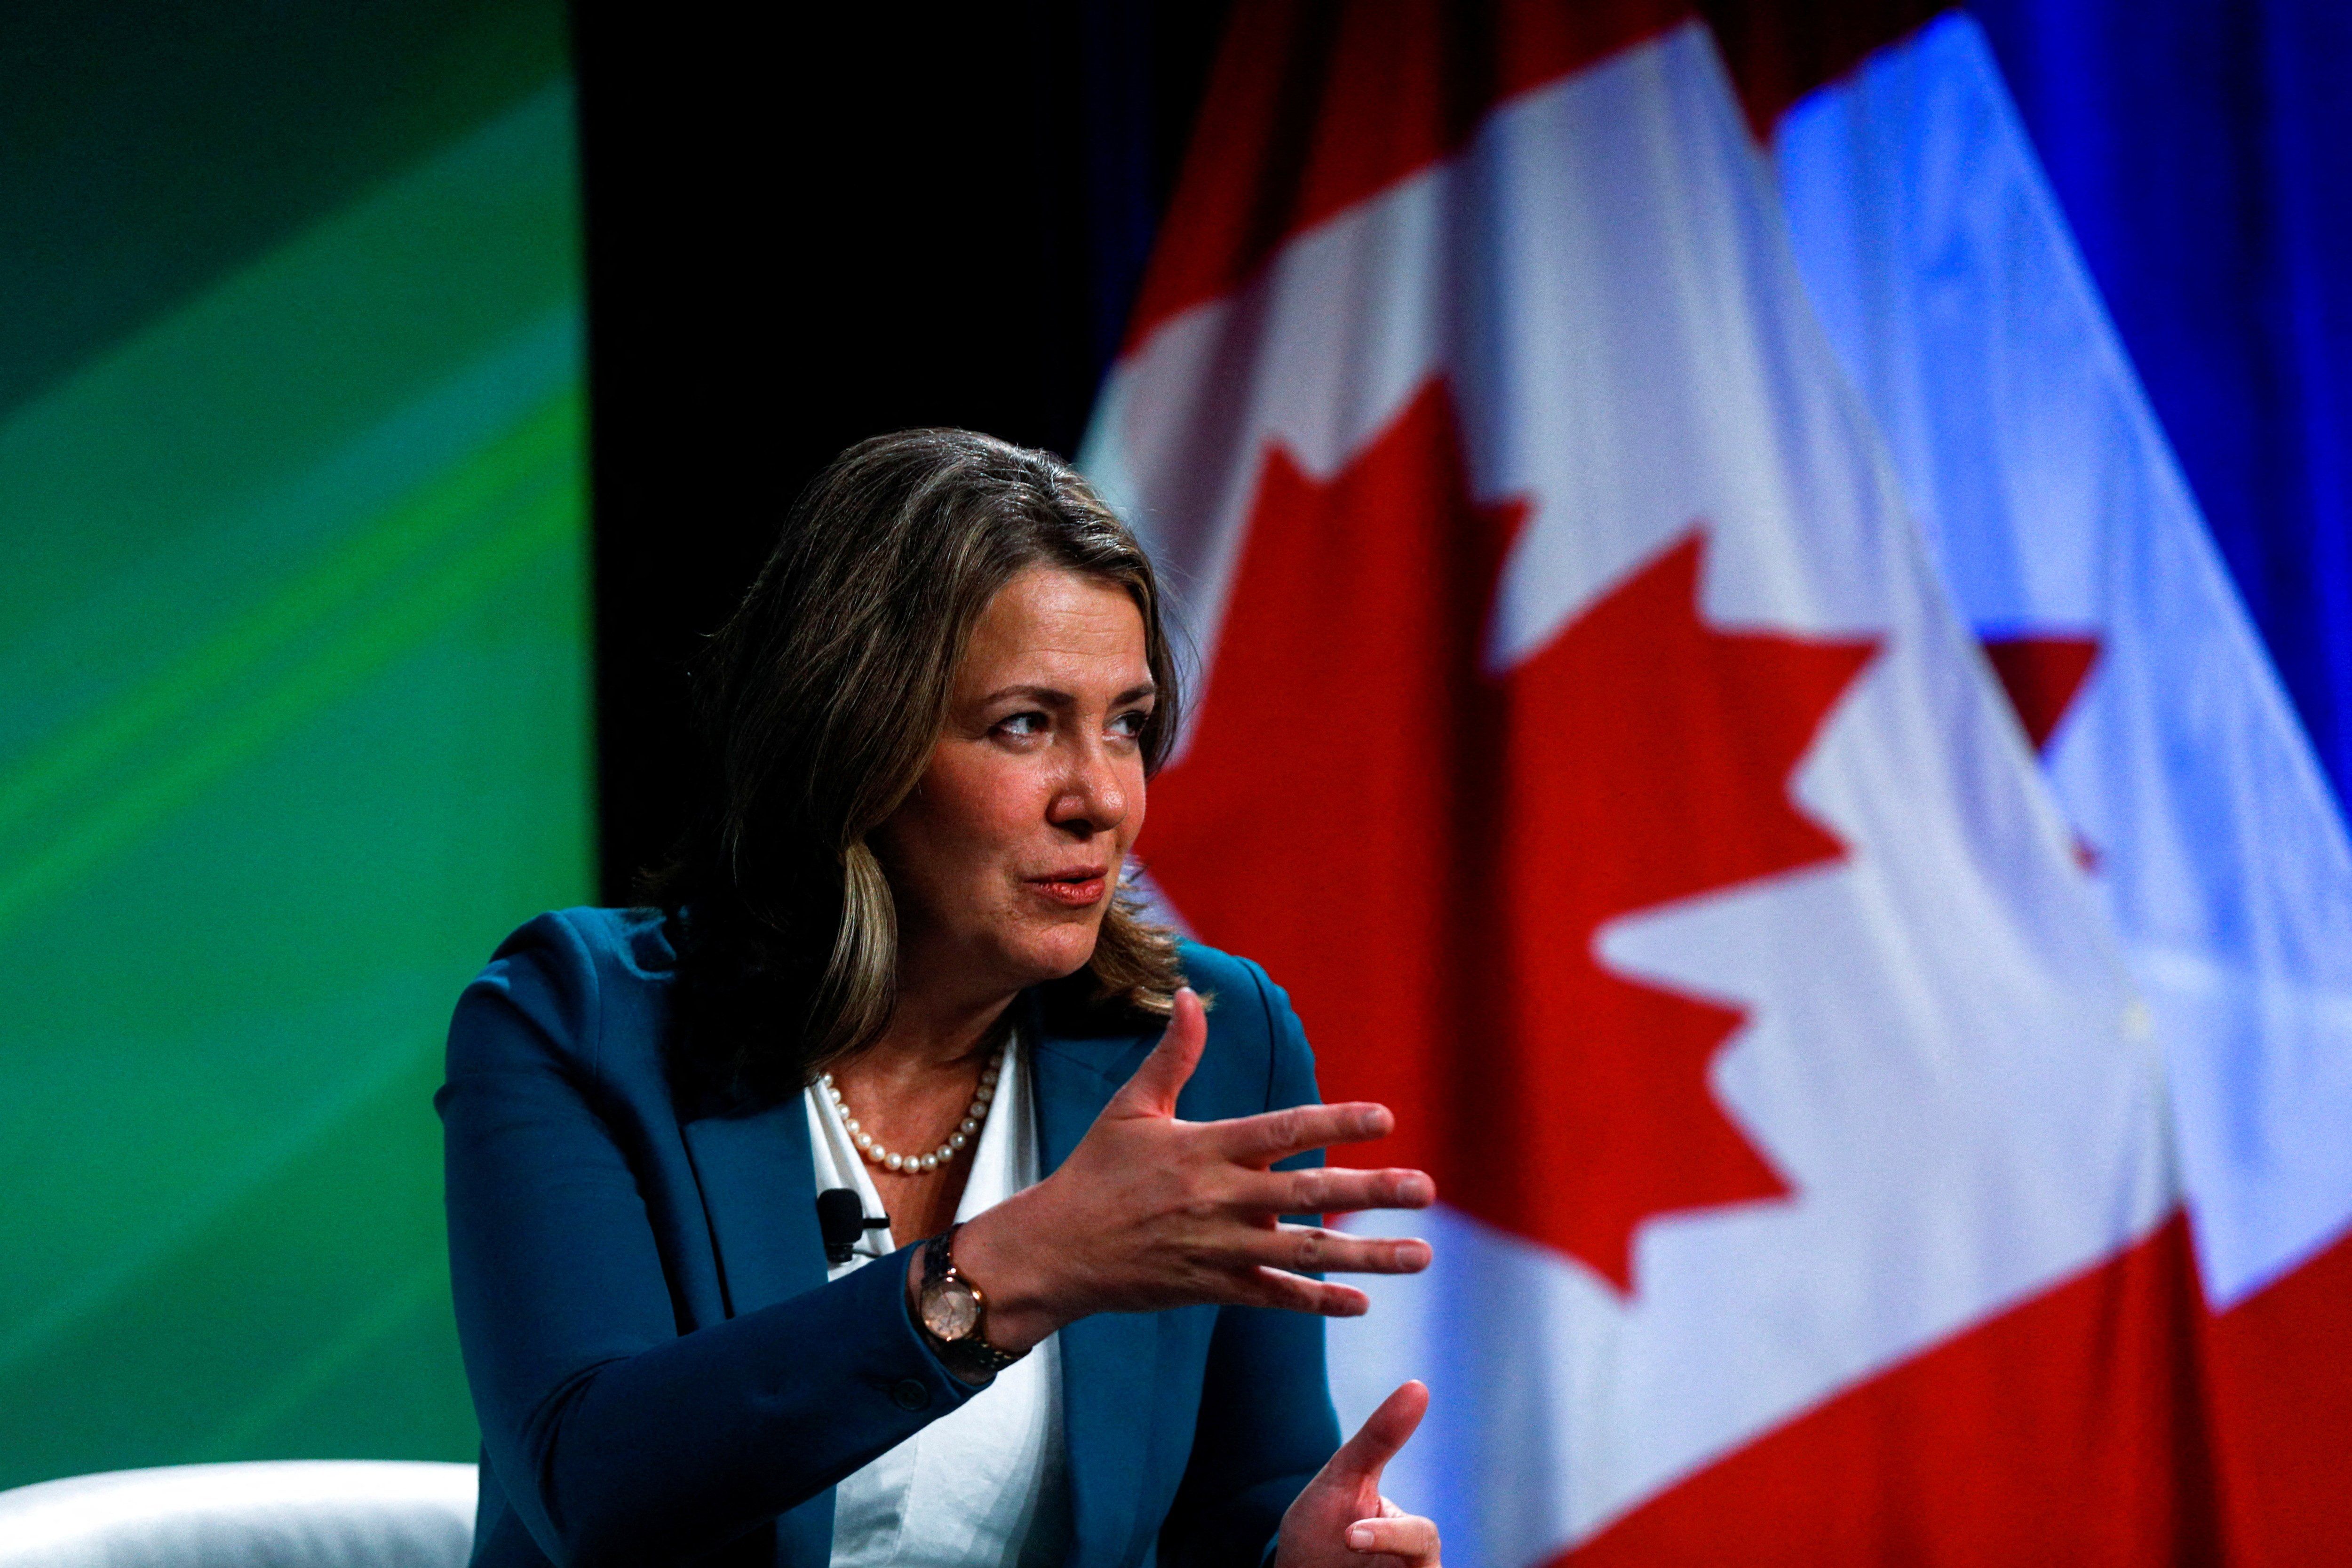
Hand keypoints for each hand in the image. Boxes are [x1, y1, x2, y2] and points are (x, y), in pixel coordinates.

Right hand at [952, 988, 1433, 1348]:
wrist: (1054, 1251)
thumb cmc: (1094, 1172)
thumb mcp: (1131, 1108)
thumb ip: (1172, 1055)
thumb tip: (1189, 994)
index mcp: (1205, 1149)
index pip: (1283, 1129)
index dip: (1337, 1121)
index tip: (1386, 1116)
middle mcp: (1219, 1199)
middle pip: (1308, 1194)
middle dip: (1371, 1191)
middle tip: (1427, 1188)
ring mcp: (1219, 1248)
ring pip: (1305, 1253)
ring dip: (1367, 1256)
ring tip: (1420, 1254)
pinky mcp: (1212, 1289)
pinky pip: (1275, 1298)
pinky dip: (1318, 1301)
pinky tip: (1362, 1302)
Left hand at [1275, 1381, 1440, 1567]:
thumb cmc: (1322, 1527)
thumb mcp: (1343, 1480)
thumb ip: (1380, 1439)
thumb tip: (1420, 1386)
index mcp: (1412, 1545)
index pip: (1422, 1541)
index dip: (1391, 1535)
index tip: (1350, 1534)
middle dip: (1386, 1557)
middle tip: (1345, 1546)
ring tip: (1340, 1566)